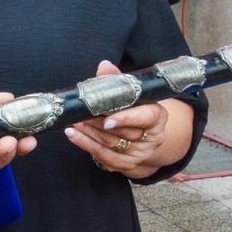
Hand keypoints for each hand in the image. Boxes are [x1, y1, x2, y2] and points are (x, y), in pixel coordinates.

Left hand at [65, 60, 191, 178]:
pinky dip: (86, 145)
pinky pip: (104, 157)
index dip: (127, 119)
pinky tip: (73, 135)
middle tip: (80, 115)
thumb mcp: (129, 93)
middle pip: (123, 132)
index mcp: (158, 116)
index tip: (107, 120)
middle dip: (98, 124)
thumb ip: (117, 81)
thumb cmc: (133, 109)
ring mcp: (140, 154)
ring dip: (89, 134)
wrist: (141, 137)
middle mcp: (152, 138)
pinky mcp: (126, 165)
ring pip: (111, 145)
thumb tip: (105, 66)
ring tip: (73, 123)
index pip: (145, 117)